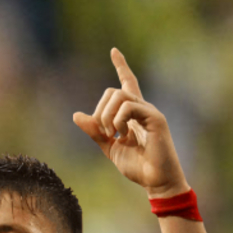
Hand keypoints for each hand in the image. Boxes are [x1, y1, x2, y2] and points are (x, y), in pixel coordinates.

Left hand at [73, 48, 188, 196]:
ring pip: (120, 95)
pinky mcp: (155, 118)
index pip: (128, 82)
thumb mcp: (109, 148)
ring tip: (112, 135)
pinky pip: (129, 106)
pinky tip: (123, 136)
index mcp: (133, 113)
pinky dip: (118, 120)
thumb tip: (76, 115)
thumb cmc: (137, 166)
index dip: (121, 66)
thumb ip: (94, 132)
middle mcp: (142, 108)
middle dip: (100, 111)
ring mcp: (150, 112)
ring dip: (107, 116)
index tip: (114, 51)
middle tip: (105, 134)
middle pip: (113, 91)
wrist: (156, 182)